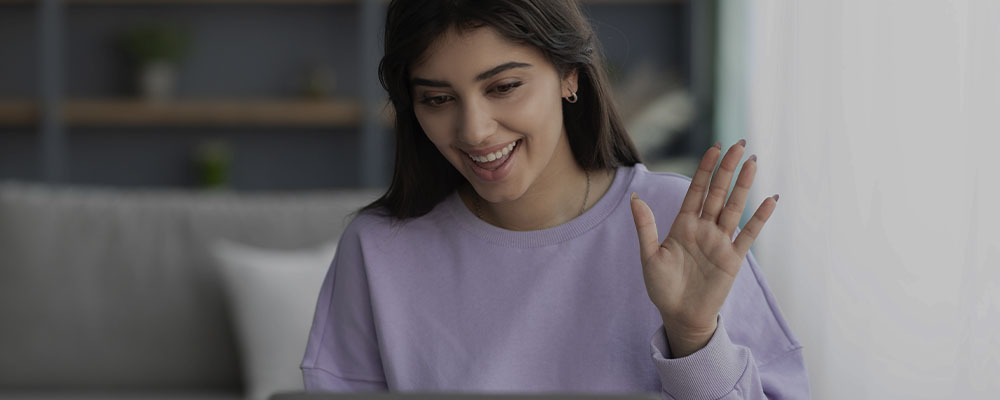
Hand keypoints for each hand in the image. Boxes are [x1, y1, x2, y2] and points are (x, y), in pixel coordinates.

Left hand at [630, 140, 777, 357]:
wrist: (680, 316)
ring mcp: (720, 242)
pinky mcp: (733, 259)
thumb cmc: (662, 287)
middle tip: (740, 144)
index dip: (706, 169)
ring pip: (734, 207)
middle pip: (718, 192)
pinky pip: (748, 235)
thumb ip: (645, 227)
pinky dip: (759, 218)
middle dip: (728, 168)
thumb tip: (635, 198)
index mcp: (683, 224)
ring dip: (744, 186)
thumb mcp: (649, 256)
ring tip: (754, 162)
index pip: (697, 190)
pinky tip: (770, 199)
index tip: (715, 147)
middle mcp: (704, 228)